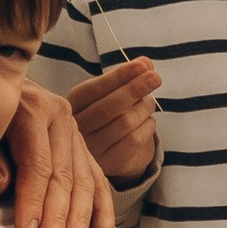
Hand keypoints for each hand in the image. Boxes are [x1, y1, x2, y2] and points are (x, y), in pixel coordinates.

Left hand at [0, 82, 113, 227]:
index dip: (34, 202)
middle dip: (60, 219)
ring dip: (82, 221)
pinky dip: (102, 211)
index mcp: (33, 109)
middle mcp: (61, 118)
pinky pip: (97, 180)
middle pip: (65, 176)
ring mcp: (75, 132)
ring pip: (85, 181)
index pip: (38, 165)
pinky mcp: (82, 146)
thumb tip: (1, 187)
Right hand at [67, 57, 161, 182]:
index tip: (141, 65)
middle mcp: (77, 129)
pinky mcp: (109, 164)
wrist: (110, 149)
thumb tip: (145, 63)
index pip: (94, 89)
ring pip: (125, 123)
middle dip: (135, 89)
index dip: (119, 76)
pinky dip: (148, 126)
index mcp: (71, 105)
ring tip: (149, 102)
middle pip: (109, 108)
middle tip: (155, 78)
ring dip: (144, 108)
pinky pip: (135, 140)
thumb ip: (127, 75)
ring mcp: (91, 150)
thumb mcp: (112, 91)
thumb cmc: (109, 112)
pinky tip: (148, 121)